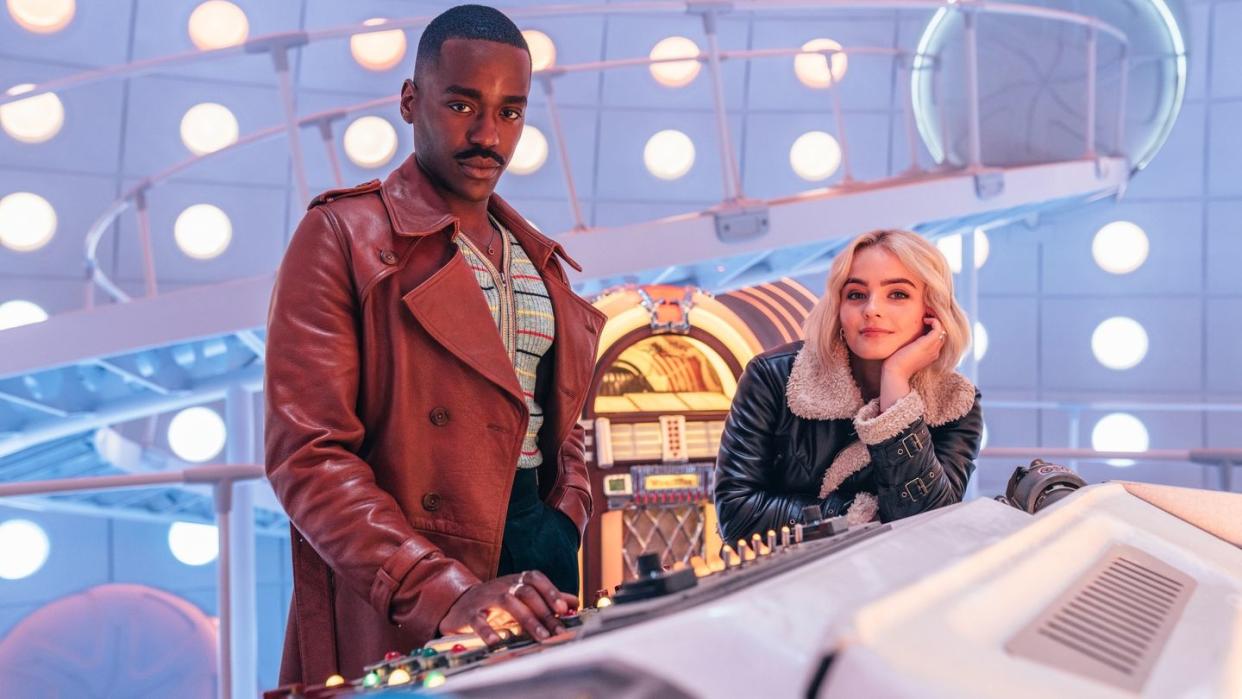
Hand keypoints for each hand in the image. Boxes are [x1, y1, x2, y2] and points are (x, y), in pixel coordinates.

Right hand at [438, 570, 577, 645]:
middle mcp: (503, 585)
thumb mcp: (522, 597)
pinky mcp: (470, 613)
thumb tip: (574, 603)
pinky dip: (488, 631)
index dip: (550, 591)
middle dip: (544, 612)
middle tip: (556, 631)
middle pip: (526, 592)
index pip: (536, 579)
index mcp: (517, 580)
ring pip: (508, 601)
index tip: (562, 609)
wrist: (460, 603)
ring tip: (540, 636)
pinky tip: (497, 642)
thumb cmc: (498, 601)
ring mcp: (486, 597)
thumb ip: (547, 599)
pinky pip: (479, 620)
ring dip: (526, 619)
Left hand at [882, 316, 945, 382]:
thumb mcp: (904, 351)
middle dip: (936, 319)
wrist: (895, 372)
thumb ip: (908, 344)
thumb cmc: (895, 363)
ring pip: (943, 328)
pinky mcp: (929, 344)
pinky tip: (924, 319)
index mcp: (930, 353)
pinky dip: (934, 320)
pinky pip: (939, 328)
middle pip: (943, 332)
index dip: (933, 326)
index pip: (938, 336)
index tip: (924, 317)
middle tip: (926, 312)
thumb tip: (901, 333)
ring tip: (926, 312)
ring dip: (936, 318)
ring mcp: (933, 348)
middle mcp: (934, 351)